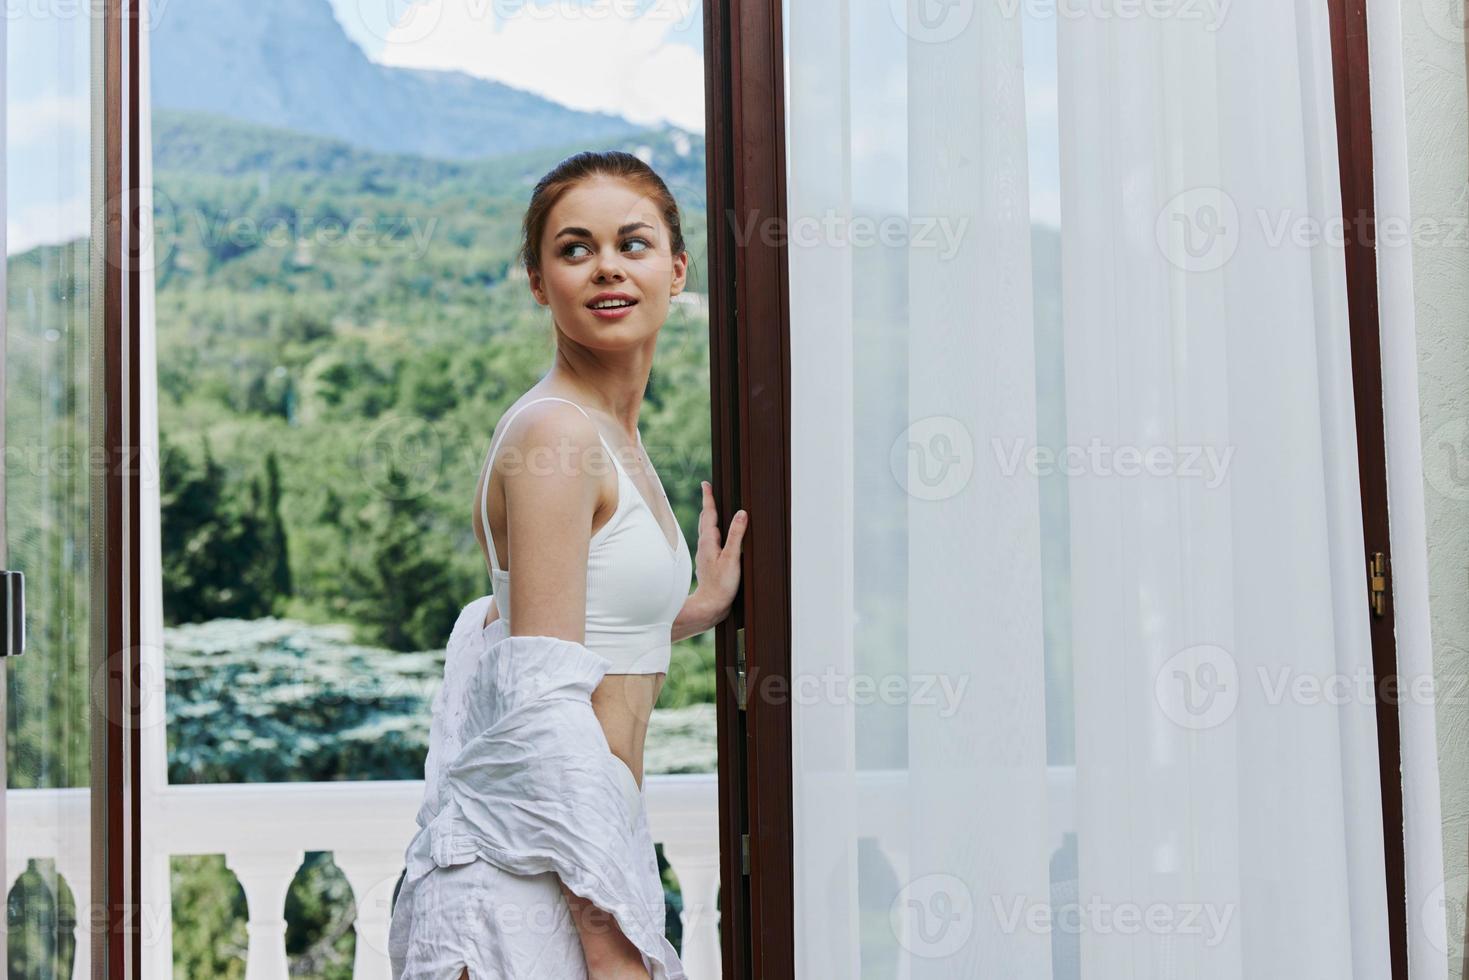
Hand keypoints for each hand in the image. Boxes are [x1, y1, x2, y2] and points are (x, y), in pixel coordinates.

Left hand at [691, 480, 745, 625]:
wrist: (709, 606)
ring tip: (714, 510)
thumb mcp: (731, 558)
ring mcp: (704, 555)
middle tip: (709, 491)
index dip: (708, 498)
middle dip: (708, 505)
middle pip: (706, 520)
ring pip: (707, 531)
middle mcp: (704, 546)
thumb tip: (742, 513)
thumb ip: (736, 535)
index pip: (709, 514)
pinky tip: (718, 538)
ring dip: (710, 518)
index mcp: (708, 541)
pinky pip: (710, 542)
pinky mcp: (708, 563)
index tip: (706, 484)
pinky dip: (713, 533)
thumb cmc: (720, 585)